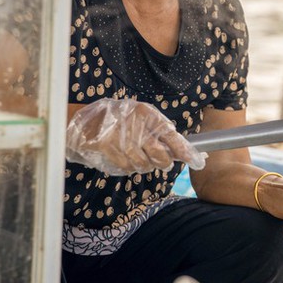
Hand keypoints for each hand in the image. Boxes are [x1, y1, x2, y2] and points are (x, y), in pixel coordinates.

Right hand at [66, 99, 205, 175]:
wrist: (85, 121)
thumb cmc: (119, 118)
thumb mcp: (140, 116)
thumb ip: (159, 130)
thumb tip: (180, 149)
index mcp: (147, 114)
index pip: (171, 135)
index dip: (185, 150)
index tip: (196, 160)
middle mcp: (135, 126)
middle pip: (160, 155)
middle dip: (163, 162)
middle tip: (162, 161)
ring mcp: (121, 138)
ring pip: (144, 165)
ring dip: (144, 165)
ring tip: (137, 154)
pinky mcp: (108, 149)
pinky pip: (128, 168)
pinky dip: (129, 167)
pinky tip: (124, 157)